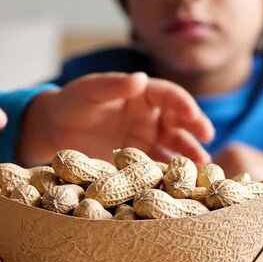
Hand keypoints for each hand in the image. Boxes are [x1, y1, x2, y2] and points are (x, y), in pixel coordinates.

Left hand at [19, 72, 214, 164]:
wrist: (55, 131)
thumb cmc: (72, 102)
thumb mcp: (90, 91)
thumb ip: (114, 85)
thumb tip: (140, 78)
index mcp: (143, 94)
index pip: (169, 95)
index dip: (183, 104)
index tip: (192, 115)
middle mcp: (151, 116)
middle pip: (180, 121)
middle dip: (196, 129)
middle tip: (207, 140)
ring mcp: (147, 139)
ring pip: (175, 146)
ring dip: (189, 155)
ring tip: (202, 167)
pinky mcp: (139, 161)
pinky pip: (159, 166)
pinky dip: (171, 174)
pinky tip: (180, 184)